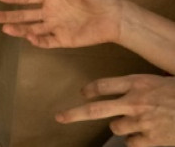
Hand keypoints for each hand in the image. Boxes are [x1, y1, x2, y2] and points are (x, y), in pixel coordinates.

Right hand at [0, 0, 123, 48]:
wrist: (117, 16)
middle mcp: (50, 13)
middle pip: (24, 15)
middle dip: (6, 16)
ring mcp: (56, 27)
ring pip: (31, 29)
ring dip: (18, 29)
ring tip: (4, 29)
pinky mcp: (64, 40)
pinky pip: (47, 41)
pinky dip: (37, 41)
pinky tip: (28, 38)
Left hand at [56, 74, 174, 146]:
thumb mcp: (163, 80)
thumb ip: (143, 86)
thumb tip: (129, 91)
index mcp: (139, 82)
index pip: (104, 85)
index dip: (91, 90)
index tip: (84, 92)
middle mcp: (135, 101)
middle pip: (95, 108)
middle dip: (74, 114)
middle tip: (59, 117)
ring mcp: (142, 121)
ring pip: (117, 127)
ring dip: (123, 127)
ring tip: (141, 123)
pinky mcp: (151, 139)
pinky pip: (132, 142)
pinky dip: (136, 141)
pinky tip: (147, 136)